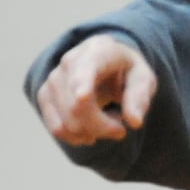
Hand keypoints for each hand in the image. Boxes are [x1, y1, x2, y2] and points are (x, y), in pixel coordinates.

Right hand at [36, 34, 156, 145]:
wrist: (108, 62)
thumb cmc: (128, 71)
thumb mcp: (144, 79)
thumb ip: (139, 98)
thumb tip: (134, 123)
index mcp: (98, 52)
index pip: (85, 69)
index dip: (82, 84)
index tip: (83, 97)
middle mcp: (69, 62)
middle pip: (77, 106)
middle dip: (103, 128)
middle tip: (121, 130)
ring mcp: (53, 79)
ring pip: (66, 122)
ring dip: (92, 133)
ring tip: (107, 122)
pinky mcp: (45, 95)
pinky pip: (57, 128)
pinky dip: (77, 137)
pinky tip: (92, 131)